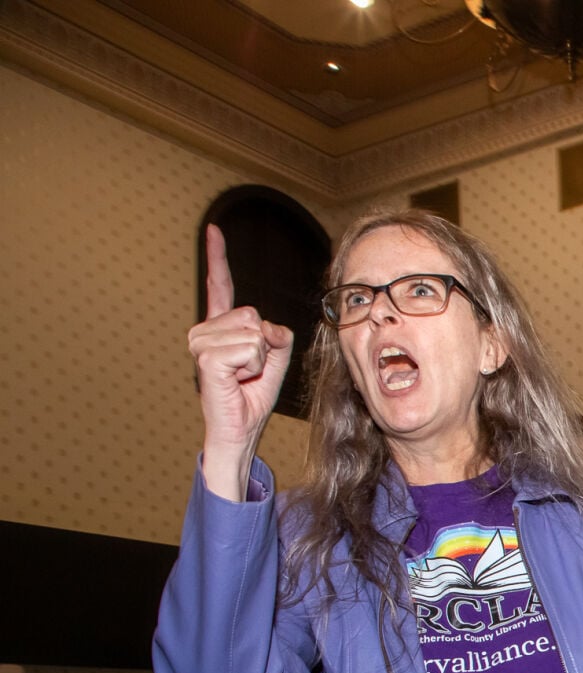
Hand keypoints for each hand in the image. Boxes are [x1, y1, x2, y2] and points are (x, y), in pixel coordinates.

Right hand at [189, 224, 293, 499]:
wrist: (240, 429)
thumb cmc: (253, 397)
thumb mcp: (275, 360)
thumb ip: (277, 336)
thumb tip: (268, 326)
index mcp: (221, 328)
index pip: (220, 287)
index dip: (217, 257)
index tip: (214, 230)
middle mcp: (205, 330)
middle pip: (253, 314)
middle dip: (264, 345)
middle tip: (249, 371)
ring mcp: (201, 343)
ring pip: (253, 333)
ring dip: (259, 360)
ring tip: (242, 377)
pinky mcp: (206, 358)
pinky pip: (249, 349)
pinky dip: (253, 368)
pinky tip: (236, 381)